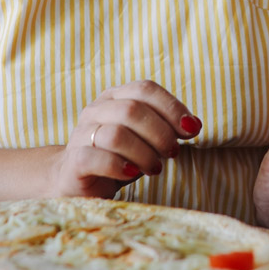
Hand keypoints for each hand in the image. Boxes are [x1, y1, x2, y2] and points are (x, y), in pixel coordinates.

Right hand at [51, 80, 201, 198]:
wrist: (76, 181)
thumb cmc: (119, 156)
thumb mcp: (146, 139)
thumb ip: (167, 128)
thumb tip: (194, 125)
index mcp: (115, 97)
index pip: (145, 89)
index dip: (172, 107)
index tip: (191, 129)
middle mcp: (96, 110)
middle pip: (132, 109)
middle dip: (160, 133)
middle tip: (172, 152)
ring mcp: (81, 134)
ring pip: (116, 134)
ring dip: (144, 153)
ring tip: (155, 168)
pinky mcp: (74, 161)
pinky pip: (97, 158)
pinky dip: (120, 166)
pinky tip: (132, 173)